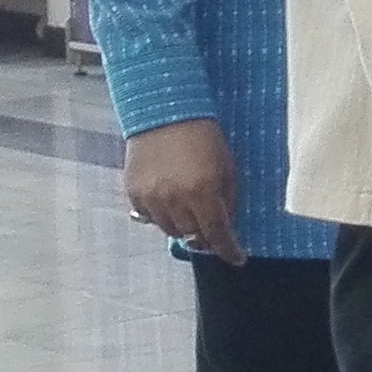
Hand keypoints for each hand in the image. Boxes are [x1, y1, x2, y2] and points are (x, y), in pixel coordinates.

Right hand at [123, 118, 242, 263]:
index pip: (218, 235)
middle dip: (206, 237)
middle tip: (212, 232)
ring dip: (183, 227)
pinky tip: (168, 204)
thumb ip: (227, 200)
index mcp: (203, 194)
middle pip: (193, 236)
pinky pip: (148, 217)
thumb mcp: (227, 168)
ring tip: (189, 213)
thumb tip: (226, 225)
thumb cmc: (204, 137)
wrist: (165, 112)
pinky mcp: (133, 192)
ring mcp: (151, 198)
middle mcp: (175, 200)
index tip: (237, 258)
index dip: (229, 250)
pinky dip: (161, 216)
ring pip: (170, 230)